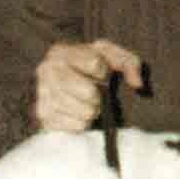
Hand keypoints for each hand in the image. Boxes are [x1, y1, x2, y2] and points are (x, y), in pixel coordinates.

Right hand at [30, 35, 146, 134]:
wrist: (68, 89)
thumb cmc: (93, 71)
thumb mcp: (112, 58)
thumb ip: (129, 63)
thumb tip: (136, 84)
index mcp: (61, 52)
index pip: (95, 64)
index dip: (104, 72)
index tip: (100, 74)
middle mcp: (46, 70)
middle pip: (89, 92)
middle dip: (98, 95)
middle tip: (93, 93)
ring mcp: (42, 95)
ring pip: (85, 112)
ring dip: (92, 111)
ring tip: (85, 103)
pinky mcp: (44, 117)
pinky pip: (77, 127)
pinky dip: (83, 124)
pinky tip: (77, 114)